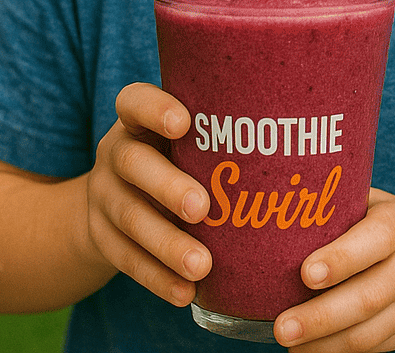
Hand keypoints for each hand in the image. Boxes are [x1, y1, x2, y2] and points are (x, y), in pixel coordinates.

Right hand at [84, 82, 211, 306]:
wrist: (114, 198)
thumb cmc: (175, 157)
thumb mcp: (184, 136)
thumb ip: (217, 131)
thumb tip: (295, 135)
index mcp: (136, 119)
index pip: (135, 101)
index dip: (156, 110)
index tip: (184, 122)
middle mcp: (115, 151)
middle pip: (133, 163)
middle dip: (168, 186)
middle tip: (202, 208)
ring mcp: (103, 194)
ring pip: (130, 217)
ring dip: (166, 244)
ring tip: (201, 266)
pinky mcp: (100, 236)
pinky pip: (125, 259)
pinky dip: (157, 278)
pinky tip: (185, 292)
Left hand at [274, 189, 394, 351]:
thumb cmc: (384, 223)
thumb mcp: (370, 203)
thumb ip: (337, 206)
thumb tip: (280, 205)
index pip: (374, 240)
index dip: (341, 258)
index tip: (305, 273)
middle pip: (368, 297)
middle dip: (321, 317)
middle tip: (282, 327)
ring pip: (369, 332)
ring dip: (325, 344)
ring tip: (288, 342)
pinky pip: (374, 347)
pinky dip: (338, 352)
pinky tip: (310, 349)